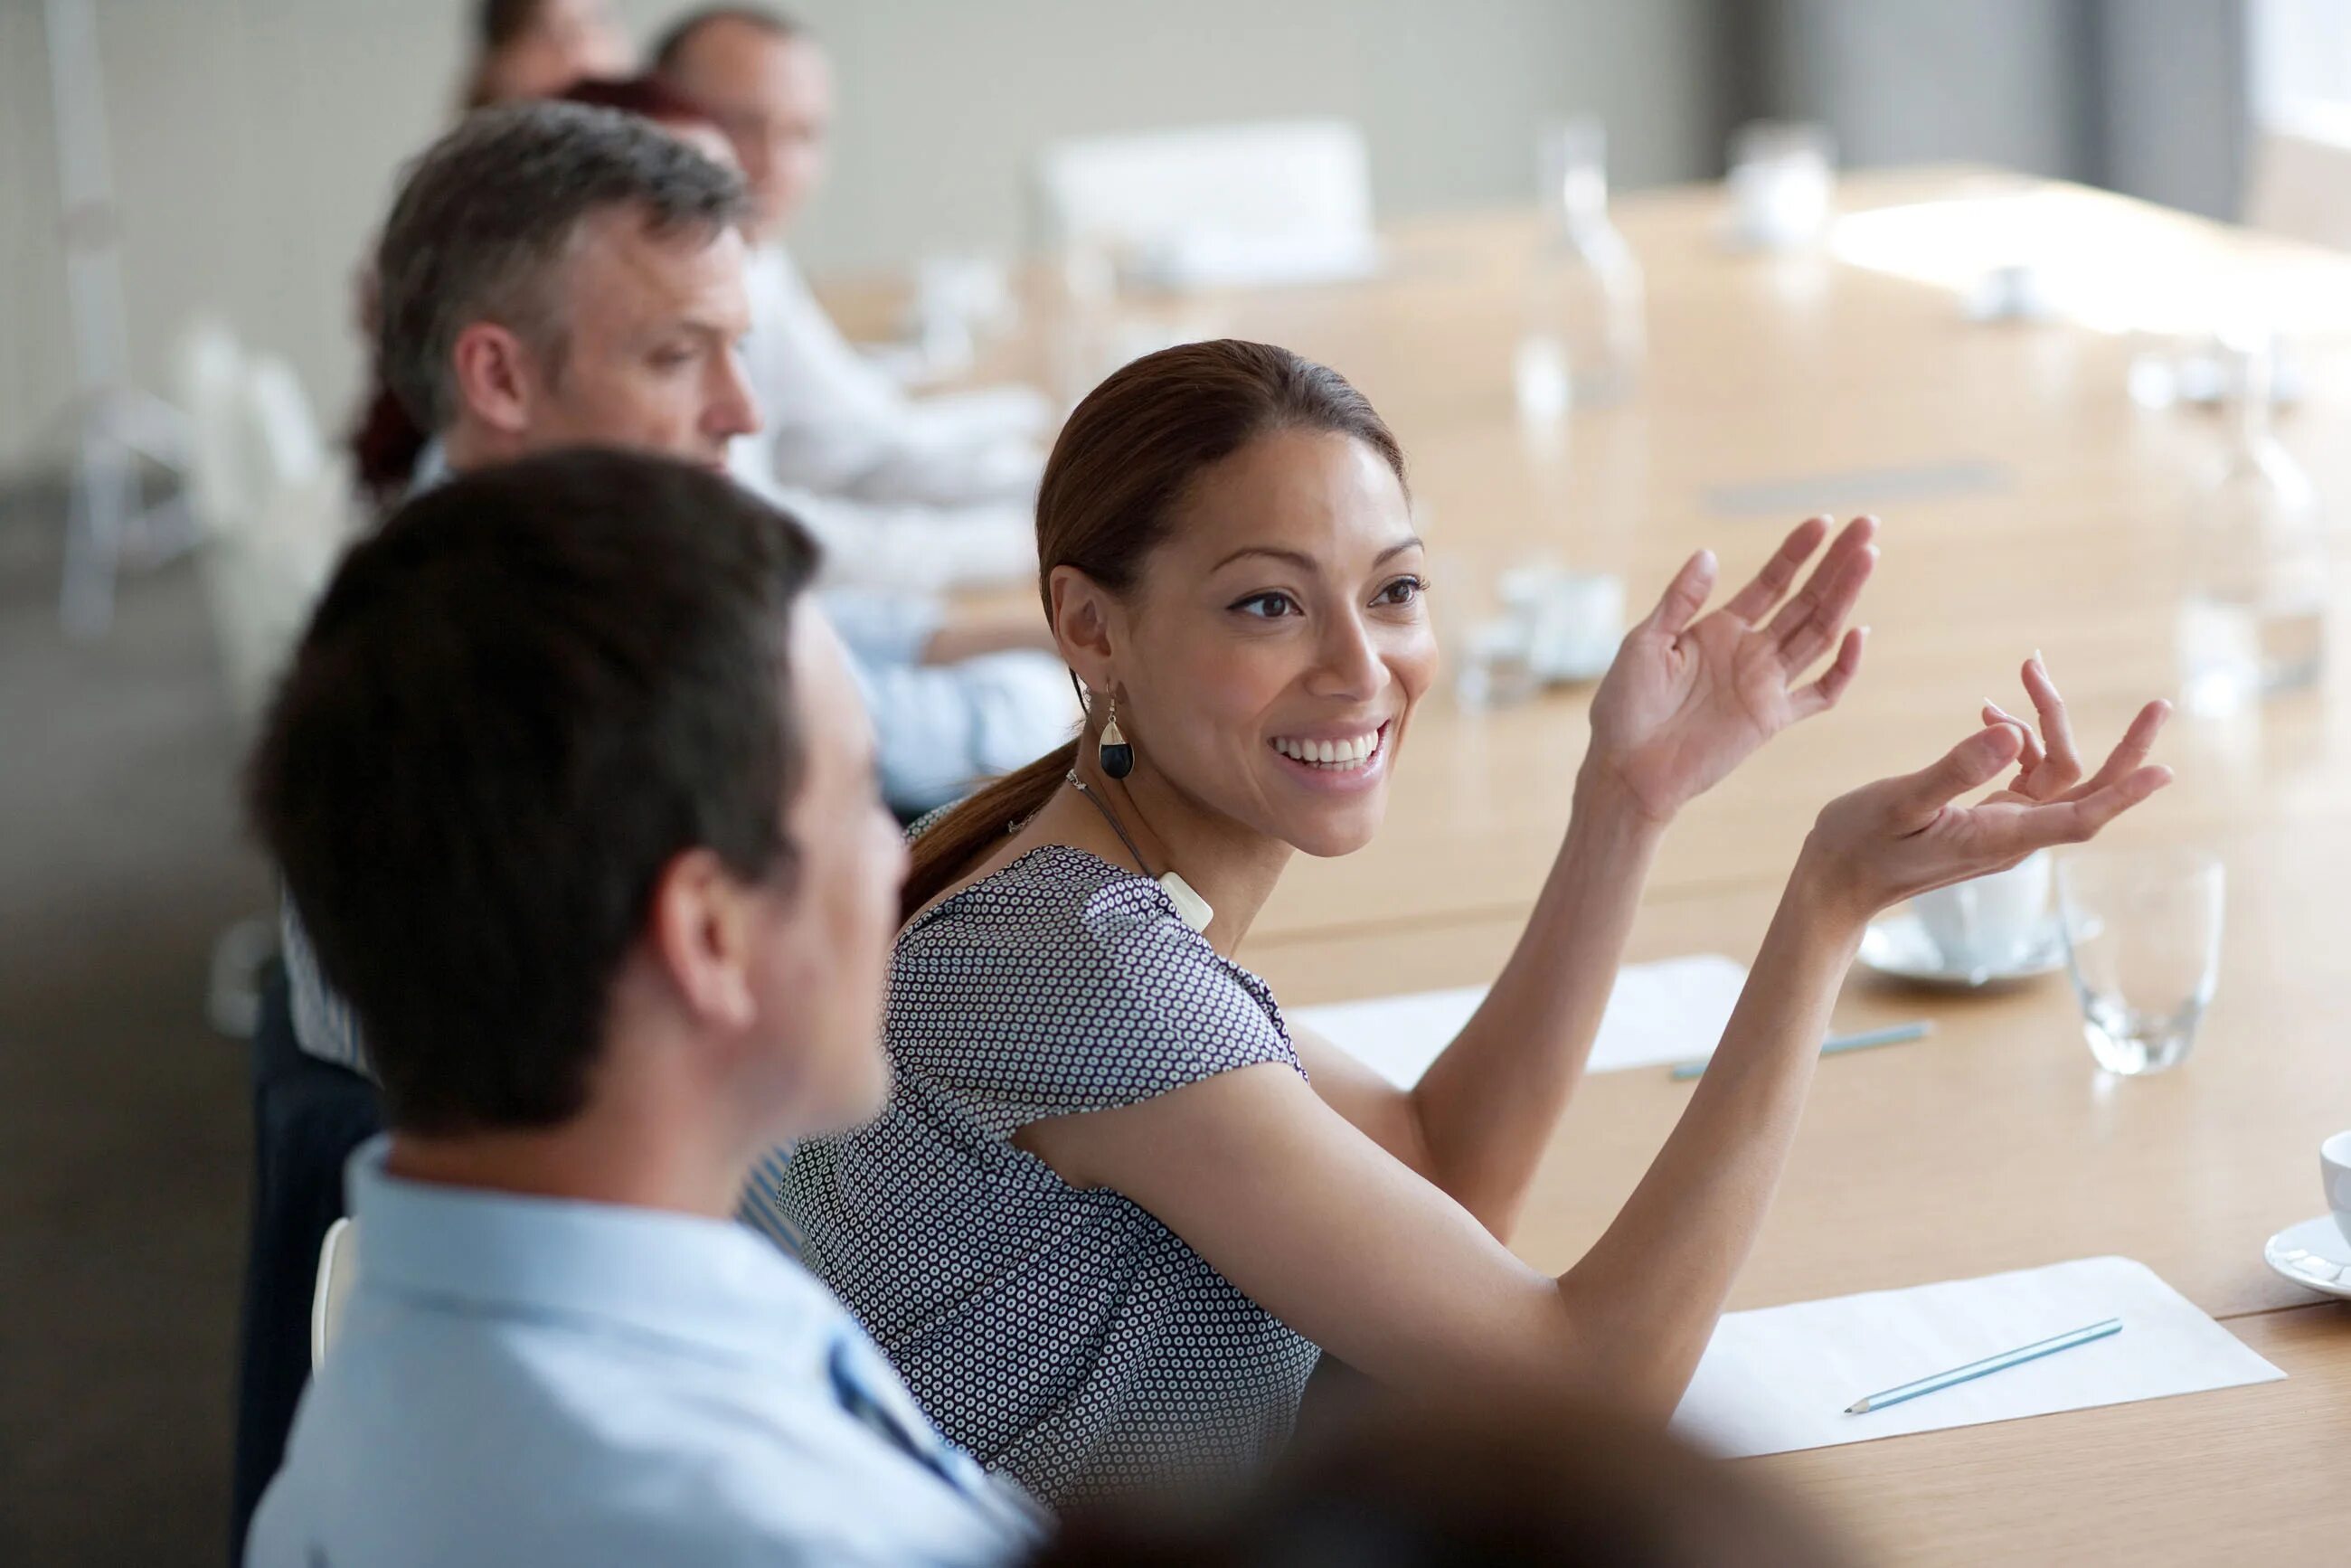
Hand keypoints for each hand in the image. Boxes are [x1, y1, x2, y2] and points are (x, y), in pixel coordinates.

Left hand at [1586, 515, 1876, 822]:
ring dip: (1845, 597)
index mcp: (1719, 629)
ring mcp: (1765, 684)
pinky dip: (1844, 668)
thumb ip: (1680, 601)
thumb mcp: (1645, 642)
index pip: (1771, 583)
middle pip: (1805, 600)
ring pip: (1819, 634)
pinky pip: (1819, 693)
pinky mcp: (1772, 720)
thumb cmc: (1625, 706)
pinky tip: (1859, 633)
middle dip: (1836, 564)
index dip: (1796, 552)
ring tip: (1868, 558)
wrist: (1625, 768)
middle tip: (1867, 526)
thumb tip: (1708, 553)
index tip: (1822, 522)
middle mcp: (1750, 652)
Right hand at [1797, 704, 2172, 929]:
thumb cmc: (1860, 845)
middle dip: (2124, 747)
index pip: (2080, 817)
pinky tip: (1989, 714)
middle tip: (2158, 705)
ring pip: (2056, 773)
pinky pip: (2029, 776)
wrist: (1837, 881)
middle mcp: (2013, 835)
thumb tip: (2012, 733)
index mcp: (2000, 836)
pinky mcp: (1989, 820)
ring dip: (2048, 723)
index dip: (2125, 793)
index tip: (2166, 771)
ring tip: (2025, 672)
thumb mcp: (1902, 800)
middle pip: (2088, 791)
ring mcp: (2004, 828)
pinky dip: (2020, 739)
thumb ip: (1956, 769)